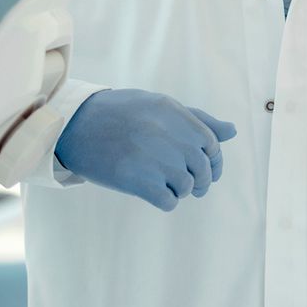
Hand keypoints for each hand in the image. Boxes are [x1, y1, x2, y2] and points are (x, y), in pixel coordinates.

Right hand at [53, 89, 236, 211]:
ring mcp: (155, 158)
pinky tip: (153, 192)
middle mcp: (169, 135)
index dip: (213, 161)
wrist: (74, 125)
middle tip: (190, 185)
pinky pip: (169, 201)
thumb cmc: (119, 114)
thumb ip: (197, 119)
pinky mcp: (139, 181)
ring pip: (187, 186)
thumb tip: (232, 131)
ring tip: (164, 184)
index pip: (212, 145)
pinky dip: (166, 201)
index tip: (207, 170)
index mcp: (174, 113)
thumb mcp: (158, 106)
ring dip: (180, 190)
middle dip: (201, 181)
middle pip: (203, 169)